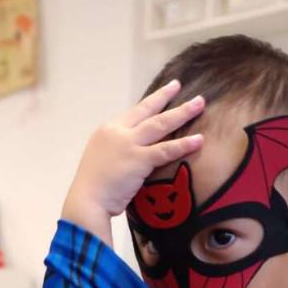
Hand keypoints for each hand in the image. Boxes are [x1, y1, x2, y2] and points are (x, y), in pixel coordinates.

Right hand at [61, 80, 204, 245]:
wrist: (87, 202)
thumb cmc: (94, 190)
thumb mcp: (103, 162)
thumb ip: (117, 153)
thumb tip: (132, 156)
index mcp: (107, 131)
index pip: (133, 113)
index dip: (150, 102)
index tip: (163, 93)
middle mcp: (117, 132)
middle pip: (147, 110)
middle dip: (165, 96)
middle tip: (179, 85)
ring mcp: (128, 144)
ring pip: (160, 124)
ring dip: (182, 112)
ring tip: (200, 103)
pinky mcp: (138, 159)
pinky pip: (166, 149)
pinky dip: (183, 144)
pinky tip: (199, 140)